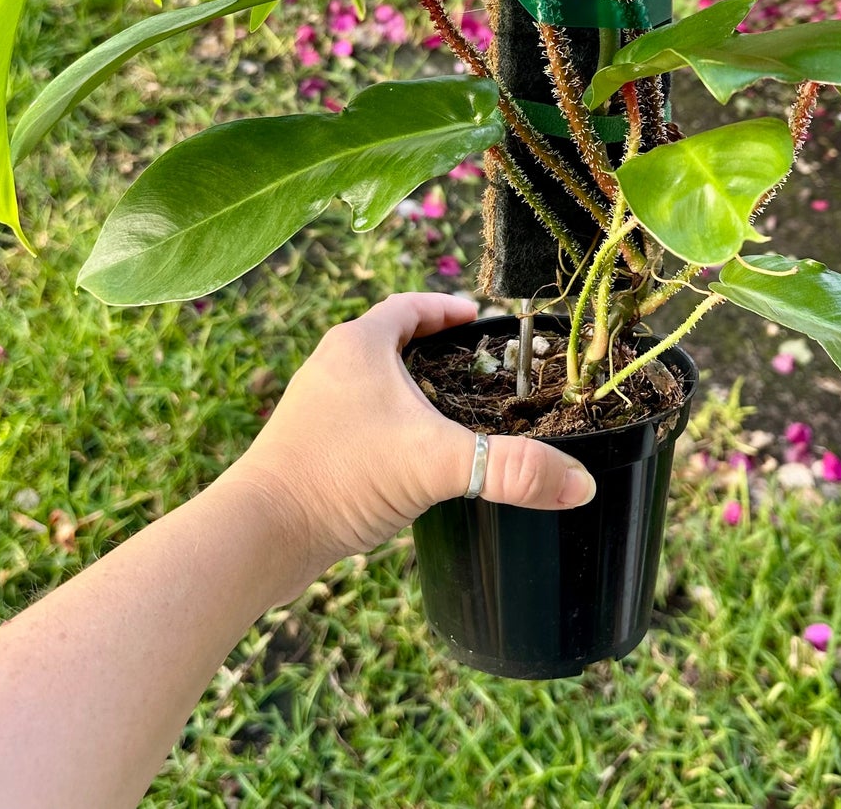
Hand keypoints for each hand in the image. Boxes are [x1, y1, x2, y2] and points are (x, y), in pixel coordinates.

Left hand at [218, 293, 596, 603]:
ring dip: (412, 389)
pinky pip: (359, 419)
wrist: (260, 534)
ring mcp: (316, 406)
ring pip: (374, 382)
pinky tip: (414, 458)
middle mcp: (332, 365)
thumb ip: (511, 469)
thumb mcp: (437, 462)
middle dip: (436, 351)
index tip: (481, 320)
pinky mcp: (308, 445)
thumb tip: (580, 481)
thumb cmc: (340, 476)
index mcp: (358, 344)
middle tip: (480, 369)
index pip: (410, 306)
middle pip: (392, 341)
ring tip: (455, 411)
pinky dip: (391, 425)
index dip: (448, 309)